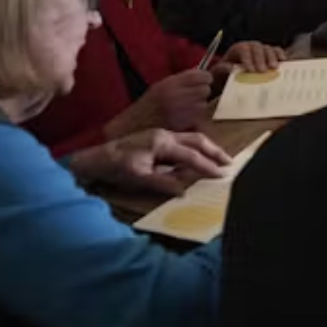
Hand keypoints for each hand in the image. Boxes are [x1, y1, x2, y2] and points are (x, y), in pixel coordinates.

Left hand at [76, 128, 231, 196]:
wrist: (96, 158)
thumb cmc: (116, 168)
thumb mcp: (139, 179)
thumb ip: (163, 183)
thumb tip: (185, 191)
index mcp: (162, 143)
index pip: (191, 155)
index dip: (208, 166)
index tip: (223, 175)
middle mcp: (164, 135)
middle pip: (197, 139)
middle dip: (214, 150)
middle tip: (229, 163)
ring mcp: (160, 135)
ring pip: (190, 138)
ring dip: (206, 148)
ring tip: (219, 160)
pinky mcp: (156, 139)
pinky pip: (181, 142)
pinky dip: (194, 149)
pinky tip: (197, 159)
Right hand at [104, 68, 212, 137]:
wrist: (131, 128)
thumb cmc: (146, 107)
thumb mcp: (160, 87)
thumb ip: (180, 80)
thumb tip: (203, 74)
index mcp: (170, 83)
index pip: (201, 75)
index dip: (205, 78)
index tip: (204, 81)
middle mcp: (175, 95)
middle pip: (205, 89)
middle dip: (203, 92)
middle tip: (194, 97)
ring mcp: (179, 111)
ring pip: (203, 104)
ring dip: (199, 106)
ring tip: (187, 109)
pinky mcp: (182, 125)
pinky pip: (198, 118)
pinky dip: (195, 118)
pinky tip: (185, 118)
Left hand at [220, 41, 285, 75]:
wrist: (231, 80)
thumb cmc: (224, 76)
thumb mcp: (218, 74)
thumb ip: (220, 70)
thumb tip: (229, 67)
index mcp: (237, 49)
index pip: (243, 49)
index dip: (247, 58)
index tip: (250, 70)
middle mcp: (250, 47)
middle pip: (257, 47)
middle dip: (260, 59)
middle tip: (263, 71)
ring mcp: (261, 50)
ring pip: (267, 48)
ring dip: (271, 57)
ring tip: (274, 68)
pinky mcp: (270, 56)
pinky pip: (276, 51)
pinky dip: (280, 54)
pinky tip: (283, 61)